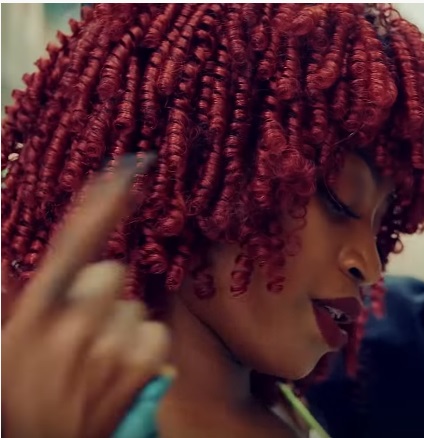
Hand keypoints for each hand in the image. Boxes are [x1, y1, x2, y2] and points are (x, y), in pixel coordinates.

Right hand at [1, 155, 169, 437]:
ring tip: (94, 362)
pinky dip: (143, 350)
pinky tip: (118, 373)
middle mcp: (76, 323)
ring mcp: (113, 345)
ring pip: (134, 307)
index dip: (103, 201)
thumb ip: (8, 293)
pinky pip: (155, 333)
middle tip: (77, 333)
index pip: (75, 242)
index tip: (131, 168)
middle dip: (99, 293)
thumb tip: (4, 250)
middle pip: (110, 273)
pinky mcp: (143, 365)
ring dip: (120, 326)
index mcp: (37, 313)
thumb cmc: (19, 398)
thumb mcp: (3, 345)